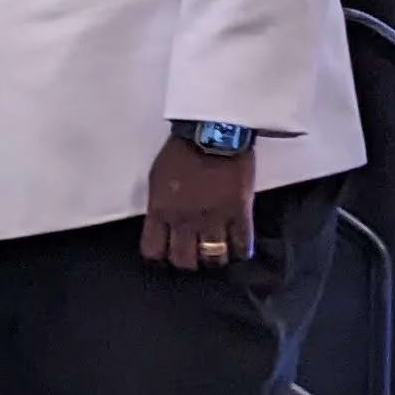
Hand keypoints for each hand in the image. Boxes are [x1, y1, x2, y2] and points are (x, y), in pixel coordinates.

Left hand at [141, 138, 255, 270]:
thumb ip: (158, 205)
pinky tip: (238, 250)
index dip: (159, 257)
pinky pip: (242, 244)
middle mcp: (185, 220)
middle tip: (193, 256)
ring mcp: (214, 219)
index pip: (153, 250)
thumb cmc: (181, 152)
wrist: (213, 132)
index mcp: (160, 211)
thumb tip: (160, 224)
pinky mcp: (240, 213)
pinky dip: (240, 251)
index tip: (165, 255)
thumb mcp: (156, 179)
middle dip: (187, 262)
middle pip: (183, 260)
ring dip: (214, 260)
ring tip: (216, 253)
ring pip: (213, 257)